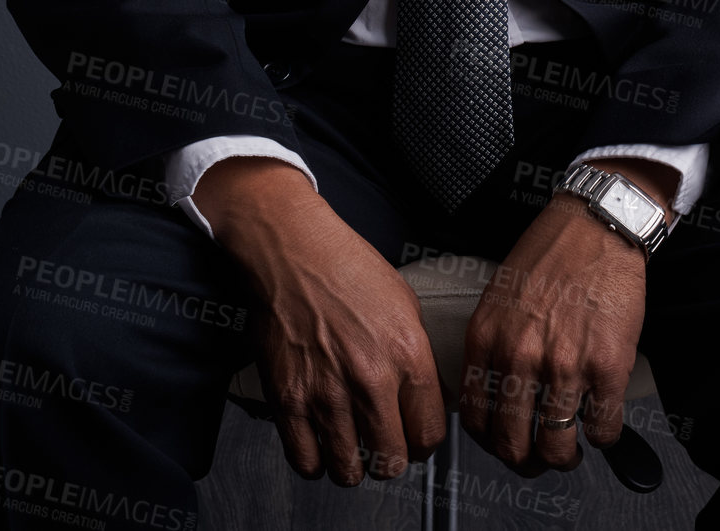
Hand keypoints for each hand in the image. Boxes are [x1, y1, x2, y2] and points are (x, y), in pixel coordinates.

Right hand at [197, 157, 446, 486]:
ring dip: (352, 464)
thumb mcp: (404, 303)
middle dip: (389, 458)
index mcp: (408, 353)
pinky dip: (314, 461)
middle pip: (391, 462)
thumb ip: (418, 356)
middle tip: (381, 443)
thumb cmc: (345, 265)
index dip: (422, 442)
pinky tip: (319, 441)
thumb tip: (427, 399)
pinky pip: (306, 462)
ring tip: (350, 444)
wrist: (293, 248)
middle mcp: (371, 378)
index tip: (413, 438)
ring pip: (349, 471)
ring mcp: (327, 392)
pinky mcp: (288, 398)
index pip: (430, 434)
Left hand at [458, 190, 647, 476]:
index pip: (476, 420)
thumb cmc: (550, 254)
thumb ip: (491, 345)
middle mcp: (519, 356)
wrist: (595, 225)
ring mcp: (564, 365)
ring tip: (571, 448)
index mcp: (487, 338)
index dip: (491, 442)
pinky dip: (603, 436)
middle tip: (537, 457)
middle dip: (526, 462)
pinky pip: (602, 429)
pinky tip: (600, 420)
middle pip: (513, 445)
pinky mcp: (607, 366)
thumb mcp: (498, 297)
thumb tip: (490, 394)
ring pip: (557, 447)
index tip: (503, 442)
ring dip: (565, 457)